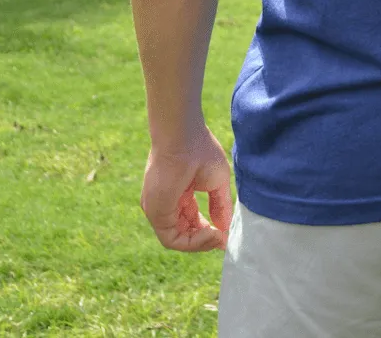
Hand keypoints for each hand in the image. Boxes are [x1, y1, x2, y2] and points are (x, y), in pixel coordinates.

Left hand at [140, 128, 233, 251]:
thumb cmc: (200, 150)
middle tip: (222, 238)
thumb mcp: (217, 182)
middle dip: (204, 240)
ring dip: (200, 243)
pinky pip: (172, 239)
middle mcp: (164, 204)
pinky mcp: (155, 212)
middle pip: (183, 233)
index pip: (190, 221)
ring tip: (218, 236)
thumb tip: (224, 229)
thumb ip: (220, 206)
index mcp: (178, 194)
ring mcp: (157, 209)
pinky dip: (193, 242)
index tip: (223, 233)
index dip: (207, 231)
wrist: (183, 136)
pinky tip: (211, 233)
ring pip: (177, 240)